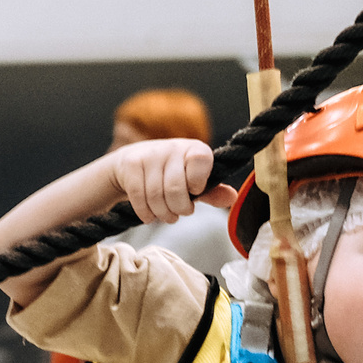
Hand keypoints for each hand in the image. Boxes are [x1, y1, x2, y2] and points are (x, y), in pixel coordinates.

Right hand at [110, 139, 224, 225]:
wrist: (131, 162)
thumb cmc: (170, 175)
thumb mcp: (193, 182)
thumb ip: (212, 191)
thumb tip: (233, 198)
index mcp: (194, 149)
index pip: (201, 160)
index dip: (198, 181)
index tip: (195, 191)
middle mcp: (172, 147)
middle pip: (175, 189)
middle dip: (179, 209)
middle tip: (180, 212)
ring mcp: (149, 154)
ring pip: (156, 196)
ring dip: (163, 214)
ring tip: (166, 215)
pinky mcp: (130, 164)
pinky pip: (139, 197)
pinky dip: (145, 213)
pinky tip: (149, 215)